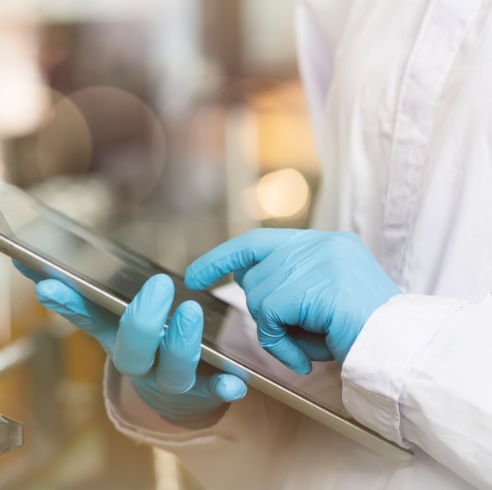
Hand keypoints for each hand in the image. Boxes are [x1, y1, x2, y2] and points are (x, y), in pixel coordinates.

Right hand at [16, 261, 246, 426]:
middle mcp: (138, 363)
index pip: (85, 317)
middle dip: (142, 319)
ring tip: (192, 313)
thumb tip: (25, 260)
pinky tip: (236, 381)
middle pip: (131, 349)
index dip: (66, 303)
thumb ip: (78, 293)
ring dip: (181, 344)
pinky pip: (216, 393)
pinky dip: (225, 387)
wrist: (174, 394)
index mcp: (113, 337)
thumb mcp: (111, 317)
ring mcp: (169, 379)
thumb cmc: (143, 342)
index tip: (48, 286)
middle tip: (158, 285)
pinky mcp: (205, 391)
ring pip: (173, 371)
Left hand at [185, 229, 400, 373]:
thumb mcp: (326, 300)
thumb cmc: (365, 336)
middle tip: (301, 336)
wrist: (403, 351)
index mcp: (326, 243)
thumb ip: (291, 286)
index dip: (222, 258)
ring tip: (313, 343)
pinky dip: (280, 343)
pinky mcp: (312, 287)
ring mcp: (318, 263)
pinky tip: (305, 356)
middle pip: (255, 277)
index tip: (194, 275)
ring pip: (259, 298)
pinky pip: (268, 317)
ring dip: (278, 332)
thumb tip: (245, 283)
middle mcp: (321, 245)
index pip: (258, 241)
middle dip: (266, 314)